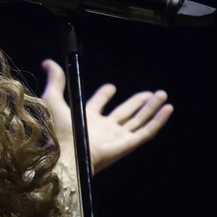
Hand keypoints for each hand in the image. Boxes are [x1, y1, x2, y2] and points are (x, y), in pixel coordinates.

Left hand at [40, 59, 172, 174]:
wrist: (69, 154)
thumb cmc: (59, 131)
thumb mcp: (54, 100)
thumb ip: (55, 81)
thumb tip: (49, 62)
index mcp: (86, 119)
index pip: (98, 105)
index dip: (104, 95)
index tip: (111, 87)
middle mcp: (103, 129)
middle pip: (124, 113)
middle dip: (137, 102)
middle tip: (148, 93)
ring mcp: (116, 137)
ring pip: (138, 121)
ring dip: (151, 108)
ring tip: (162, 95)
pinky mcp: (127, 144)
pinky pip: (146, 132)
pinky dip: (158, 121)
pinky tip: (167, 109)